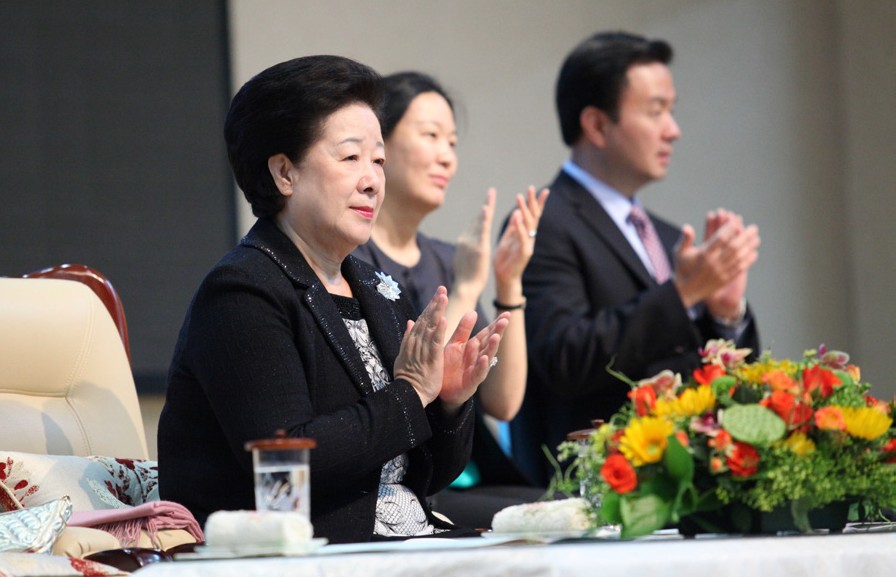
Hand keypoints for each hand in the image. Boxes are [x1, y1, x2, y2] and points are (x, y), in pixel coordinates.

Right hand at [393, 287, 448, 406]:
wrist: (408, 394)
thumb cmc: (408, 377)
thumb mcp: (404, 355)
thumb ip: (407, 337)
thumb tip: (409, 321)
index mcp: (412, 341)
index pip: (422, 320)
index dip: (430, 307)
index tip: (437, 295)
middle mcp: (416, 343)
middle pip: (426, 319)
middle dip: (434, 303)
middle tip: (442, 288)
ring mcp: (423, 350)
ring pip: (430, 327)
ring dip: (437, 311)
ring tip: (443, 297)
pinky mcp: (431, 359)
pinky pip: (435, 343)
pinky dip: (438, 331)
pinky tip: (443, 319)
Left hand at [439, 311, 509, 413]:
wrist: (441, 388)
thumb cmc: (449, 364)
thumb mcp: (455, 344)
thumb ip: (463, 329)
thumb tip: (473, 311)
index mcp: (473, 346)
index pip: (487, 333)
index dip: (496, 324)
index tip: (506, 314)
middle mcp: (478, 356)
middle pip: (490, 342)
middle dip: (498, 331)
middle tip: (505, 321)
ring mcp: (476, 368)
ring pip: (488, 356)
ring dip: (492, 347)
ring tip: (496, 336)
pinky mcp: (472, 381)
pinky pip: (479, 373)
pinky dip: (482, 366)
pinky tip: (485, 358)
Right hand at [451, 189, 494, 301]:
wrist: (465, 288)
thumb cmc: (467, 278)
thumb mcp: (464, 260)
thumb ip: (466, 250)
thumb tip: (465, 245)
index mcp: (463, 241)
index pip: (474, 224)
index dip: (481, 213)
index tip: (486, 204)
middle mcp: (465, 239)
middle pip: (477, 219)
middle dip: (485, 205)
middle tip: (492, 191)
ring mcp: (471, 243)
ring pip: (479, 221)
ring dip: (486, 207)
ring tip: (491, 195)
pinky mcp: (478, 248)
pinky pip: (482, 230)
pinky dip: (484, 219)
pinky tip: (487, 209)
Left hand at [493, 186, 549, 288]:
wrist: (504, 278)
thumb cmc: (505, 259)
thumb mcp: (508, 238)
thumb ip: (513, 226)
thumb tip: (517, 211)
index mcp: (526, 233)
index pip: (533, 215)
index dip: (537, 202)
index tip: (540, 189)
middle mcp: (530, 237)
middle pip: (534, 217)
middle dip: (533, 202)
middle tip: (531, 188)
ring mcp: (528, 245)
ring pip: (528, 225)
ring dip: (524, 210)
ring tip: (519, 197)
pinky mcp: (524, 253)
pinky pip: (523, 237)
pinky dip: (520, 226)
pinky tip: (517, 215)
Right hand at [673, 210, 759, 309]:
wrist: (686, 291)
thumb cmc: (683, 269)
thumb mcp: (680, 253)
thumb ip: (685, 239)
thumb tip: (686, 227)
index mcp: (703, 254)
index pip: (720, 237)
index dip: (730, 227)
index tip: (738, 219)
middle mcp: (713, 263)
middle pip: (734, 247)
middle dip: (745, 236)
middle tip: (754, 228)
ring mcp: (720, 272)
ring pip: (739, 258)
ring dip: (749, 247)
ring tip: (756, 238)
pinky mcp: (724, 280)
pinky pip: (739, 269)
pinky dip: (747, 261)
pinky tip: (754, 254)